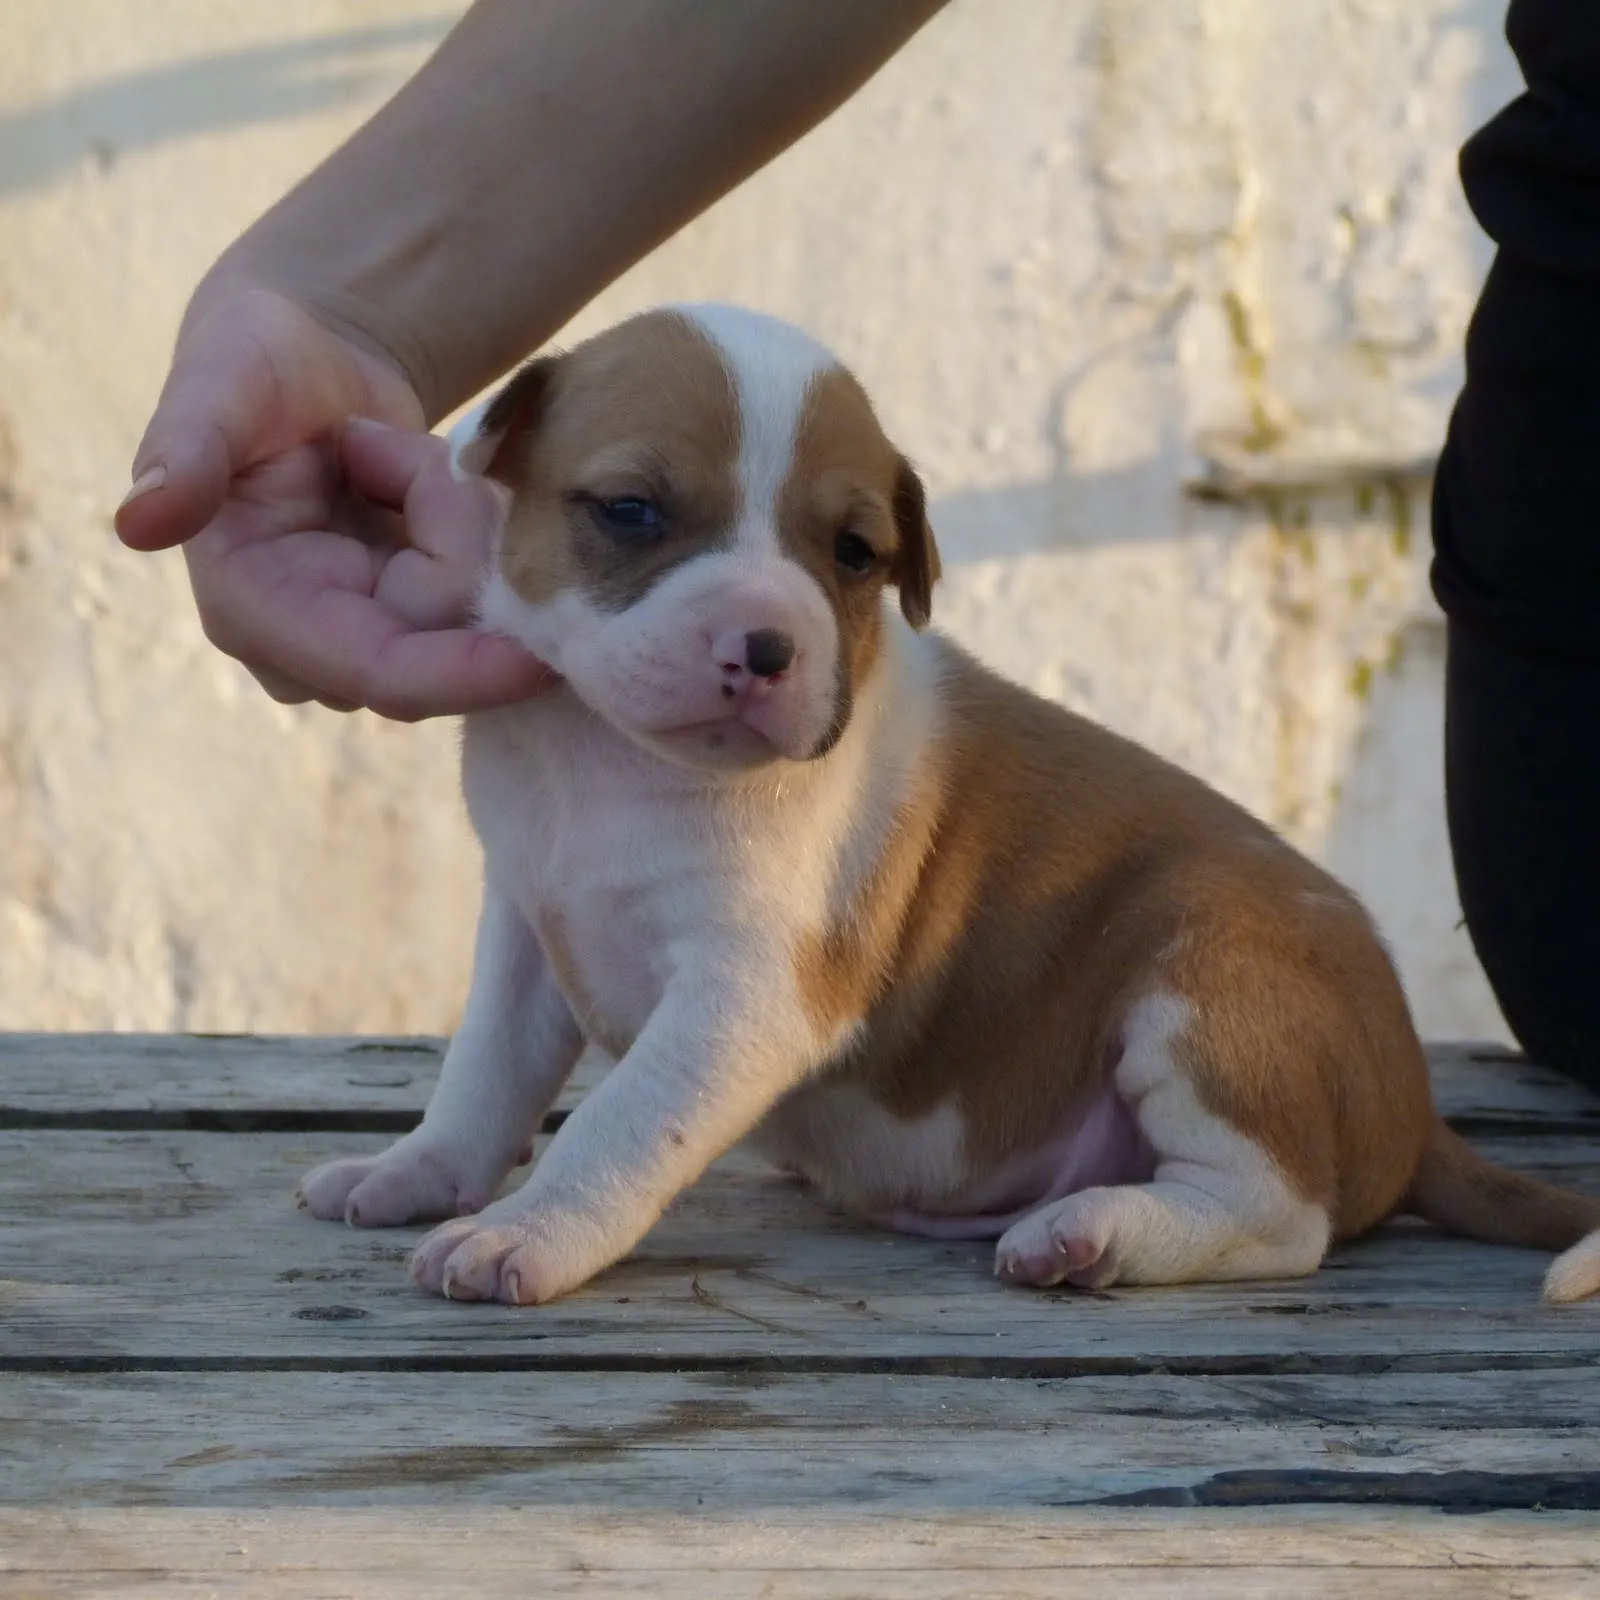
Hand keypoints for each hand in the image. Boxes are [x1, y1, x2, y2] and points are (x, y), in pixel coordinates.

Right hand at [114, 287, 551, 718]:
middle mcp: (311, 649)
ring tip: (407, 461)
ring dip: (464, 532)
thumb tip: (139, 523)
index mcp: (252, 610)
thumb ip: (188, 449)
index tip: (540, 661)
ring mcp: (366, 644)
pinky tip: (426, 486)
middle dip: (462, 552)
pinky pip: (485, 602)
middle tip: (424, 458)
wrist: (310, 360)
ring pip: (471, 624)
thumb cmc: (256, 361)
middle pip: (443, 648)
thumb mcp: (222, 384)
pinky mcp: (413, 629)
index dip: (461, 674)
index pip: (379, 672)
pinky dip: (475, 535)